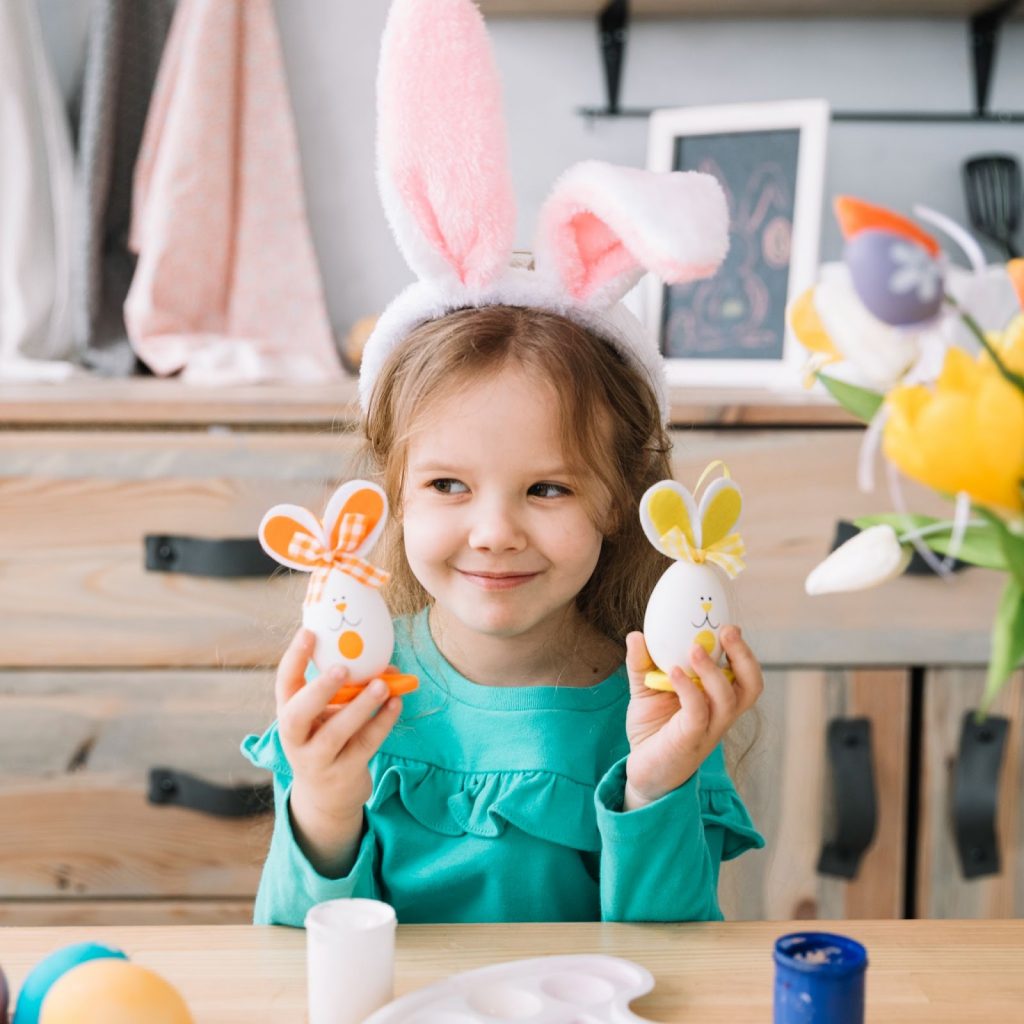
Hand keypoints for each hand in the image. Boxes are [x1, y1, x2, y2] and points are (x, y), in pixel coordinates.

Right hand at [275, 629, 402, 873]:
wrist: (327, 797)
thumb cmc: (328, 739)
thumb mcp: (327, 715)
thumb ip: (349, 691)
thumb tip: (387, 666)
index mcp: (289, 714)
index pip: (284, 684)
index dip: (294, 658)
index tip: (309, 632)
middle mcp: (296, 739)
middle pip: (297, 715)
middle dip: (319, 690)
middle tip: (343, 668)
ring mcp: (317, 760)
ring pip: (335, 733)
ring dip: (360, 707)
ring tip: (383, 685)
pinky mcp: (343, 774)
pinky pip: (364, 745)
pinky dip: (382, 722)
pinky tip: (397, 703)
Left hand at [622, 626, 762, 810]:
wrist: (643, 771)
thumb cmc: (652, 729)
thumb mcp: (645, 689)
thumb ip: (641, 663)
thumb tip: (636, 634)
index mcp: (717, 697)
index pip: (742, 672)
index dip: (742, 649)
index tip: (728, 623)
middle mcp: (720, 713)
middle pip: (751, 685)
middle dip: (744, 656)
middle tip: (728, 630)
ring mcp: (709, 729)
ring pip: (729, 699)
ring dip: (715, 671)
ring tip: (695, 648)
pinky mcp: (691, 741)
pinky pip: (698, 712)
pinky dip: (689, 689)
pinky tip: (673, 672)